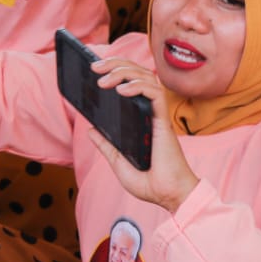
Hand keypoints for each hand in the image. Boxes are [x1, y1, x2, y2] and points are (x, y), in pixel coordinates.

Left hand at [85, 59, 198, 211]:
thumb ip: (107, 146)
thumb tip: (91, 129)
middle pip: (138, 74)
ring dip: (123, 72)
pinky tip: (121, 90)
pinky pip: (155, 93)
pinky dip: (138, 87)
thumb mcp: (119, 163)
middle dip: (116, 64)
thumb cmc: (151, 183)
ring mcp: (158, 116)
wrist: (169, 197)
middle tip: (94, 66)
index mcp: (141, 119)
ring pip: (147, 78)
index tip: (96, 68)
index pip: (132, 83)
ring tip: (102, 78)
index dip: (117, 69)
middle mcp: (151, 112)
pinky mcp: (164, 121)